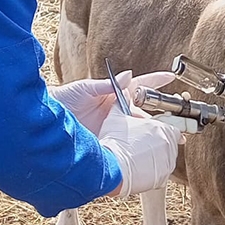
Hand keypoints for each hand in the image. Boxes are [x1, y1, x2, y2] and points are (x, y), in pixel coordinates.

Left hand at [49, 71, 175, 134]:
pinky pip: (129, 144)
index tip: (171, 76)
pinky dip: (142, 146)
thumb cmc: (62, 101)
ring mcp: (115, 128)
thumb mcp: (84, 89)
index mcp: (113, 96)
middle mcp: (117, 113)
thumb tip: (128, 75)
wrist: (43, 123)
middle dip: (165, 114)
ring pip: (142, 129)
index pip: (140, 86)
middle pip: (146, 112)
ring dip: (158, 132)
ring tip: (175, 137)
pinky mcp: (109, 142)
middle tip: (181, 118)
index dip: (156, 82)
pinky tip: (154, 149)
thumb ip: (107, 85)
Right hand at [98, 101, 181, 196]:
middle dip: (157, 145)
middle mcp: (169, 145)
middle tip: (142, 147)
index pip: (173, 128)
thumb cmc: (114, 142)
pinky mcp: (163, 178)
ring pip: (166, 159)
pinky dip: (152, 173)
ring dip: (155, 159)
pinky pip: (161, 174)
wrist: (111, 167)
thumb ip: (122, 103)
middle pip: (169, 144)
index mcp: (162, 128)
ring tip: (138, 159)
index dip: (163, 131)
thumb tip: (121, 92)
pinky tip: (139, 171)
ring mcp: (168, 162)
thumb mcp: (116, 117)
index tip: (154, 135)